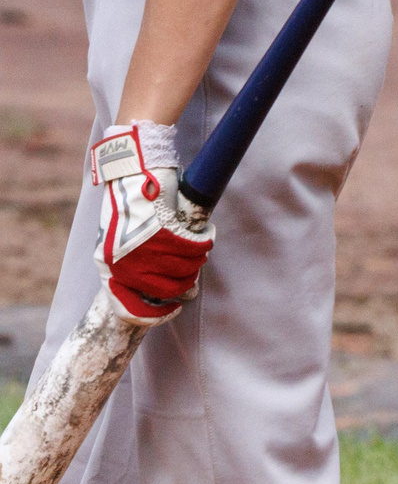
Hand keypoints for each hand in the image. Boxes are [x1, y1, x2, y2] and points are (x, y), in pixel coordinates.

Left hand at [90, 123, 212, 323]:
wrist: (132, 169)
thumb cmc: (129, 202)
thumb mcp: (119, 239)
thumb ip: (135, 264)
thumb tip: (164, 290)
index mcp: (107, 265)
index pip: (130, 307)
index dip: (154, 314)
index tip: (172, 308)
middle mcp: (123, 261)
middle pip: (167, 290)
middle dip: (185, 282)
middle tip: (190, 267)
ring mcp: (145, 247)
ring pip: (186, 269)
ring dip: (196, 258)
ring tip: (195, 244)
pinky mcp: (165, 231)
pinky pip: (195, 248)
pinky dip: (203, 241)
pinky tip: (201, 233)